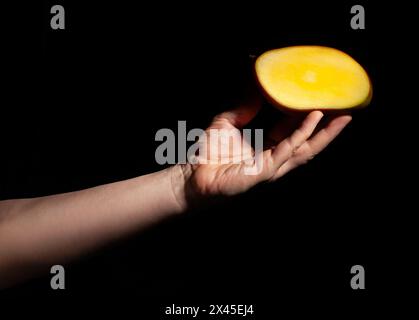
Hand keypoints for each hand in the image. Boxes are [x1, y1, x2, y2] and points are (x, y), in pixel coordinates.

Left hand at [172, 98, 351, 208]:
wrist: (193, 176)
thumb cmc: (210, 153)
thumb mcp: (227, 122)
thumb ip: (243, 108)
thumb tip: (257, 89)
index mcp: (267, 147)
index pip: (294, 131)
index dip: (308, 118)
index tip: (322, 102)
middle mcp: (274, 158)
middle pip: (307, 143)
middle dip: (328, 129)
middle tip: (346, 110)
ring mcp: (271, 167)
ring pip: (304, 149)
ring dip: (323, 133)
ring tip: (340, 115)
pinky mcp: (263, 172)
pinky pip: (285, 152)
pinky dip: (300, 136)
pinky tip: (312, 121)